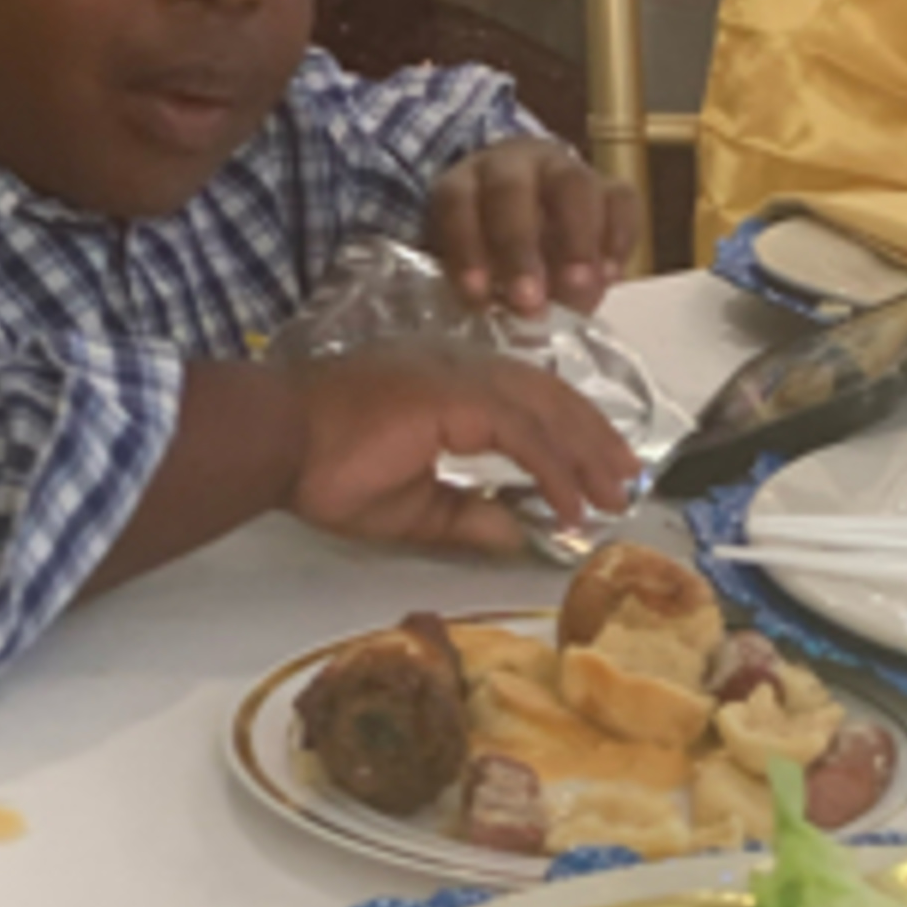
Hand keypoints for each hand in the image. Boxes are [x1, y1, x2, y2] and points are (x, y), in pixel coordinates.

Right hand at [287, 347, 638, 556]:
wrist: (278, 442)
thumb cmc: (325, 471)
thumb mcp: (413, 508)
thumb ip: (466, 517)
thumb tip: (517, 537)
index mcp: (450, 386)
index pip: (527, 399)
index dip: (569, 434)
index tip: (599, 472)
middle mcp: (461, 368)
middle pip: (550, 395)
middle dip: (594, 439)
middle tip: (628, 482)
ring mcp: (459, 376)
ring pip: (546, 409)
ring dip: (587, 454)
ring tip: (615, 495)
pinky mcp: (455, 397)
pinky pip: (523, 434)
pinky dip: (554, 471)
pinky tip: (573, 506)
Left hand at [425, 135, 640, 316]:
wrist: (534, 224)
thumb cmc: (492, 257)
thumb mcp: (474, 271)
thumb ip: (481, 291)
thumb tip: (498, 335)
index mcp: (465, 185)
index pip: (457, 202)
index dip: (466, 248)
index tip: (479, 297)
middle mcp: (512, 167)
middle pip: (511, 190)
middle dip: (519, 247)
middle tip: (530, 302)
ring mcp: (563, 170)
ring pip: (572, 185)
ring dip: (576, 239)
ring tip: (580, 287)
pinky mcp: (607, 186)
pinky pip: (620, 199)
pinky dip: (617, 237)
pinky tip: (610, 277)